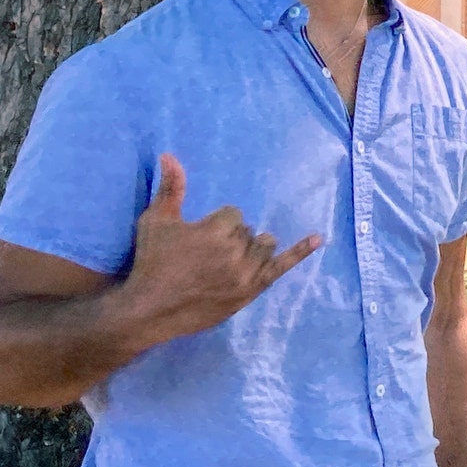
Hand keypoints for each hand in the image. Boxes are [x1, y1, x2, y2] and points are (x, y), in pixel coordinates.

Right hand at [119, 154, 321, 345]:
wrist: (149, 311)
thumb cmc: (151, 262)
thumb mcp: (155, 221)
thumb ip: (169, 188)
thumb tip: (169, 154)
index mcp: (216, 230)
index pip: (233, 214)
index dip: (214, 226)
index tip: (197, 241)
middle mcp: (236, 251)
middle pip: (247, 231)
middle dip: (230, 238)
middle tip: (205, 256)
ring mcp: (247, 273)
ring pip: (263, 247)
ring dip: (250, 249)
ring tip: (227, 260)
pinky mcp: (252, 291)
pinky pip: (282, 267)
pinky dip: (300, 252)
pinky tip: (317, 238)